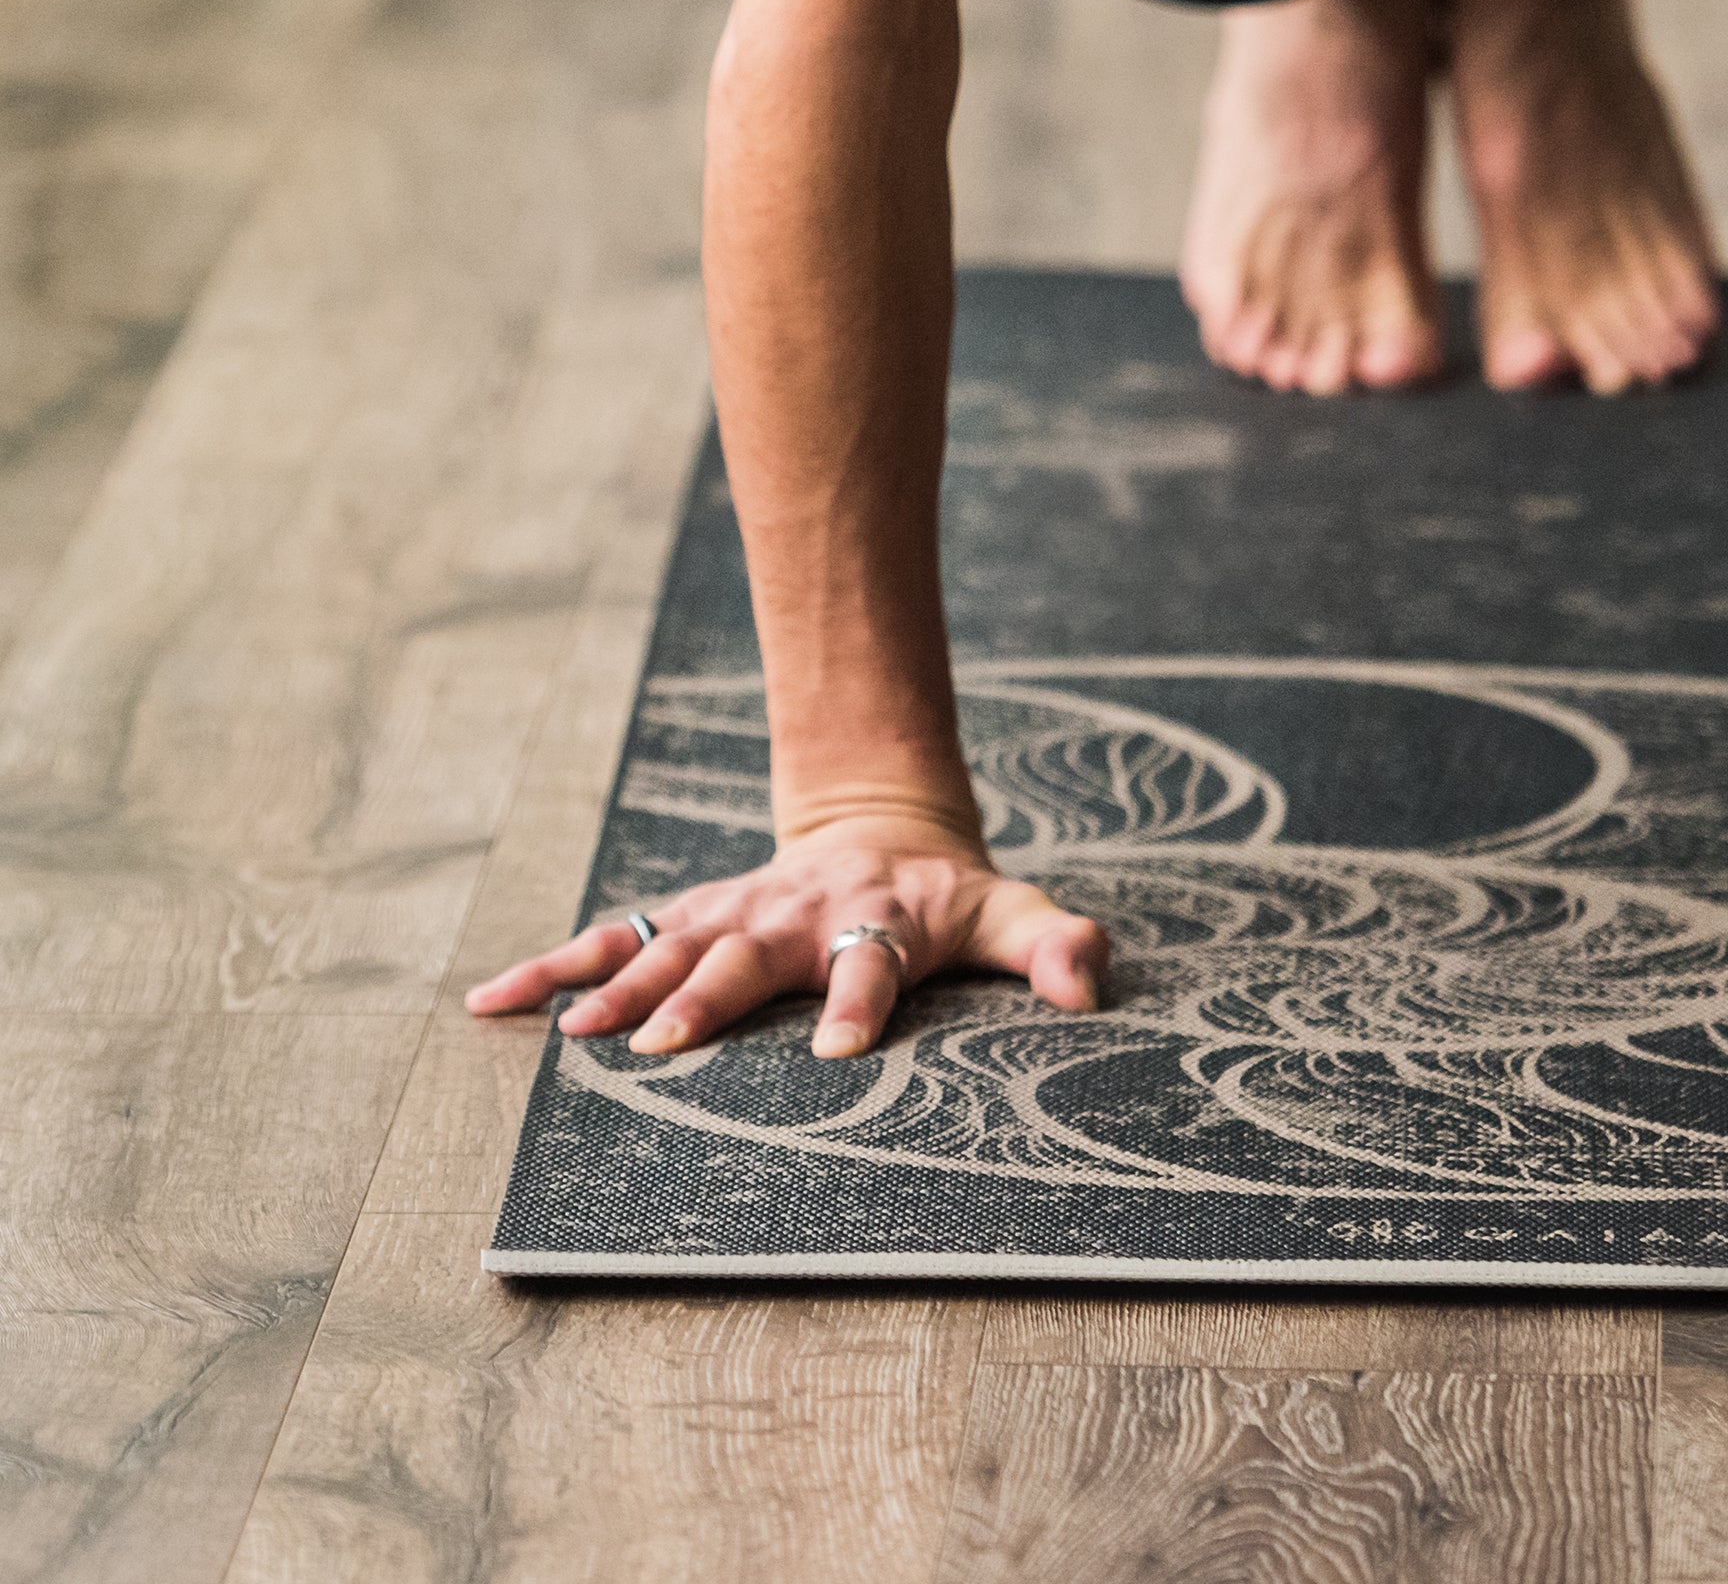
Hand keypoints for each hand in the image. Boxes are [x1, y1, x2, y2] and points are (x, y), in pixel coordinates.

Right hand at [463, 808, 1108, 1059]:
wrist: (884, 825)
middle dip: (707, 997)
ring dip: (620, 984)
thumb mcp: (1011, 912)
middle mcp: (796, 916)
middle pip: (749, 957)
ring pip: (670, 944)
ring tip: (570, 1030)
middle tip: (659, 1046)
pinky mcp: (690, 917)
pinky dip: (552, 964)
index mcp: (876, 920)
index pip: (872, 962)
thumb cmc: (950, 893)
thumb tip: (1089, 986)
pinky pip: (613, 937)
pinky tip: (491, 998)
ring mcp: (735, 913)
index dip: (861, 999)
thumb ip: (1054, 945)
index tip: (841, 1049)